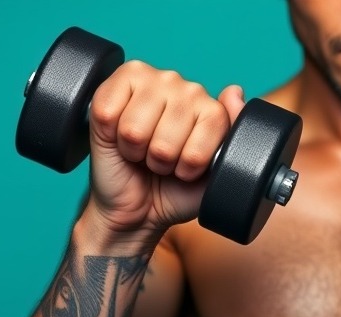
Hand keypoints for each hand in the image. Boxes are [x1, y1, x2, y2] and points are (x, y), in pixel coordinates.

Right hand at [85, 60, 245, 238]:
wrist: (139, 211)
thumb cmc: (177, 191)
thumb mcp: (217, 172)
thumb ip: (235, 130)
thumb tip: (234, 91)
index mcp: (206, 102)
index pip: (211, 121)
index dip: (196, 157)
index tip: (188, 166)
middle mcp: (177, 84)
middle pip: (172, 127)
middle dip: (165, 157)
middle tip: (162, 162)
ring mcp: (142, 82)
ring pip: (137, 127)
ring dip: (138, 151)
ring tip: (142, 154)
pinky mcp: (106, 91)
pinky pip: (108, 115)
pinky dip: (113, 140)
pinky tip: (120, 142)